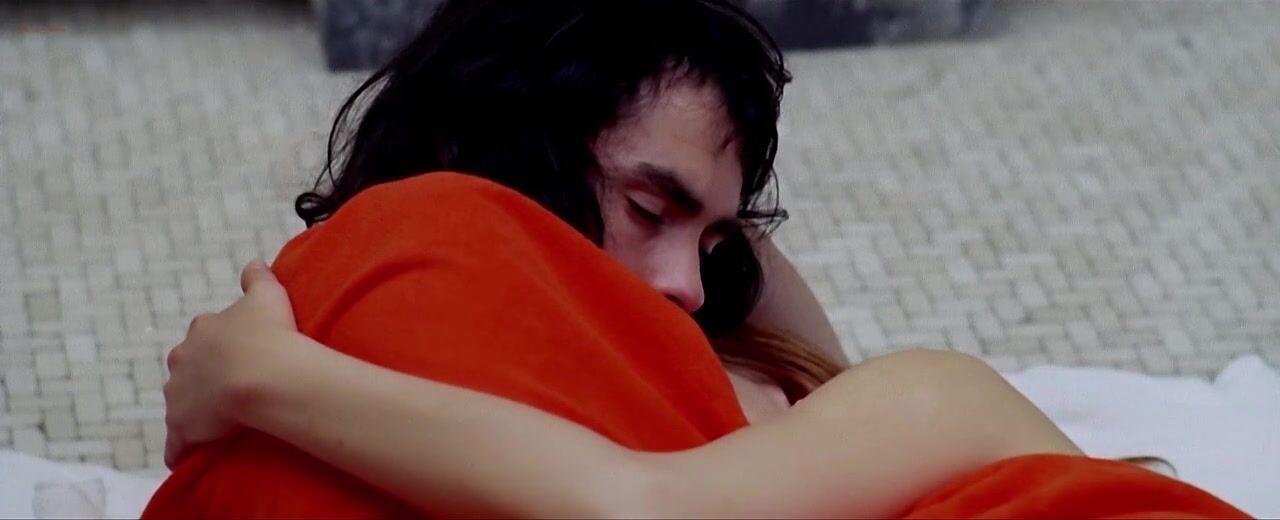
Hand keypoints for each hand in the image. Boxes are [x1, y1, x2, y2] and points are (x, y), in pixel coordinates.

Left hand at [163, 259, 297, 467]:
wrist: (264, 376)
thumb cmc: (269, 334)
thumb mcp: (268, 296)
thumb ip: (258, 278)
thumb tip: (254, 263)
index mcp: (202, 331)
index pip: (205, 337)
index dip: (222, 347)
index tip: (241, 356)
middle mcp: (182, 360)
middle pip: (187, 370)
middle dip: (202, 378)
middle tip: (233, 389)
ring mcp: (178, 396)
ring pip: (180, 404)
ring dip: (195, 412)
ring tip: (220, 423)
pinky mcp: (181, 428)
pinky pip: (176, 444)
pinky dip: (182, 450)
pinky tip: (193, 455)